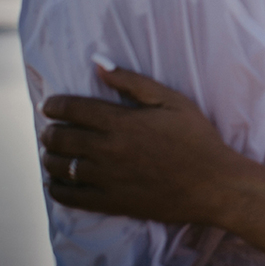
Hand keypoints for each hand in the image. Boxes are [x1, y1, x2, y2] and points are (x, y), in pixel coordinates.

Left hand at [40, 65, 246, 226]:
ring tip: (55, 153)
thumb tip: (97, 62)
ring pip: (57, 166)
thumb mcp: (173, 101)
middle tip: (53, 130)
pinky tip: (61, 181)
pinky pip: (67, 196)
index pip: (70, 108)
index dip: (53, 104)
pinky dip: (56, 187)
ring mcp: (106, 178)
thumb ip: (132, 81)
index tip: (50, 105)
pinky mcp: (109, 202)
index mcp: (121, 122)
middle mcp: (107, 149)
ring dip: (50, 157)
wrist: (214, 184)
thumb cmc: (197, 138)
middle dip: (49, 131)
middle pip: (58, 137)